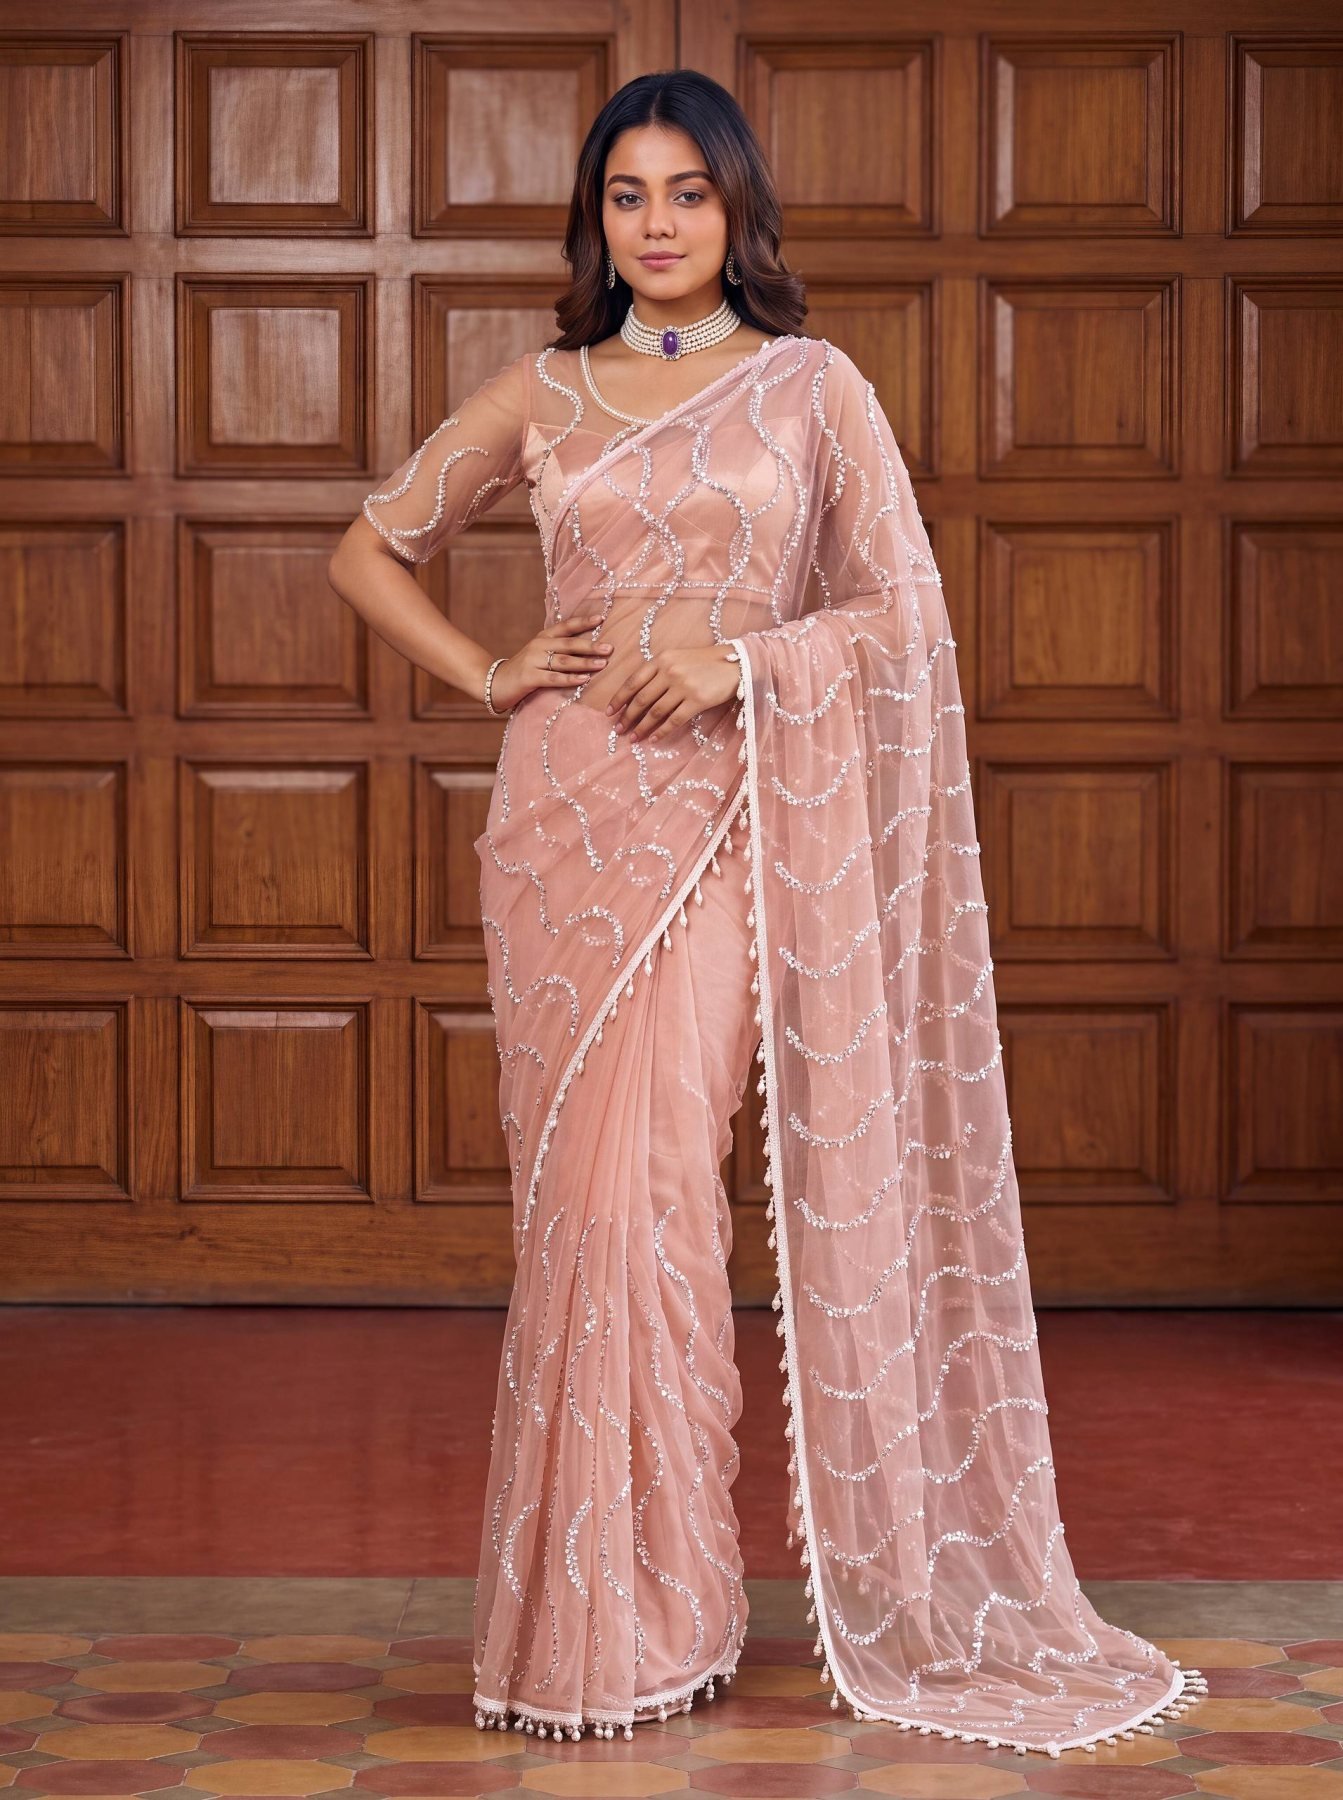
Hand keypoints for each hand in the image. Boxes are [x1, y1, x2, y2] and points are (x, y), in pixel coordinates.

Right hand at [490, 612, 611, 710]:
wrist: (495, 682)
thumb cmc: (525, 669)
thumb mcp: (540, 654)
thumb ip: (559, 649)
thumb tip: (589, 647)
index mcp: (543, 637)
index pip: (566, 626)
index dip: (583, 622)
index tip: (601, 618)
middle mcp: (538, 645)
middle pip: (569, 644)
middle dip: (591, 645)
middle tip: (610, 648)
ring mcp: (533, 661)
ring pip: (564, 661)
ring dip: (585, 662)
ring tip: (602, 664)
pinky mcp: (529, 678)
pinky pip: (553, 678)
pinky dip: (570, 679)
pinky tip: (584, 680)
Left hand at [605, 644, 741, 741]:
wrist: (736, 663)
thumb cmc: (705, 662)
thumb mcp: (678, 658)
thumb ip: (658, 671)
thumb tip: (637, 694)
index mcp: (662, 660)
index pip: (633, 681)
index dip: (619, 698)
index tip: (609, 712)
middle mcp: (670, 672)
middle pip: (641, 699)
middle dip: (627, 716)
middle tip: (618, 729)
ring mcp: (683, 686)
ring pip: (655, 712)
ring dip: (641, 727)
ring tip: (632, 738)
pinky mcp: (697, 701)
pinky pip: (674, 720)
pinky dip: (661, 732)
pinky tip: (653, 739)